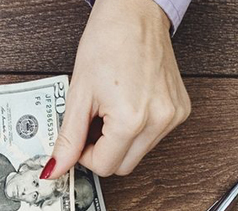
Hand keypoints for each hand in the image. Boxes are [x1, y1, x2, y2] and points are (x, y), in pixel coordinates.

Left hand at [45, 0, 190, 178]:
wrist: (134, 13)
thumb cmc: (107, 41)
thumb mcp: (79, 93)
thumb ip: (68, 138)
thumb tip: (56, 169)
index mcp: (131, 120)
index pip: (104, 167)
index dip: (85, 155)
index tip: (80, 135)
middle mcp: (159, 121)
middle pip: (124, 166)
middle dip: (104, 150)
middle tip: (94, 121)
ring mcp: (174, 116)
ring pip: (140, 153)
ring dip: (121, 140)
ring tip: (112, 107)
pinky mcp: (182, 110)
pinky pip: (155, 136)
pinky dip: (139, 127)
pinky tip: (131, 102)